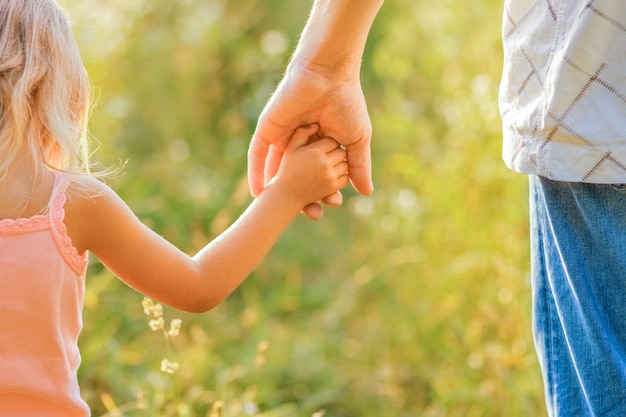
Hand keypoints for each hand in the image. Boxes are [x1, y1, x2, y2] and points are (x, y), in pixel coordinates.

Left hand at [248, 63, 373, 213]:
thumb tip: (366, 192)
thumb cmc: (347, 103)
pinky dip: (256, 173)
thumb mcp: (357, 140)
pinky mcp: (267, 129)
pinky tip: (258, 192)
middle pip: (297, 175)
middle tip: (311, 214)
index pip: (318, 173)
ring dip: (279, 189)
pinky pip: (258, 155)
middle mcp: (298, 143)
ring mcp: (281, 136)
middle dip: (303, 195)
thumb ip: (358, 166)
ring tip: (282, 211)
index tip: (331, 206)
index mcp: (319, 144)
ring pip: (277, 168)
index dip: (324, 191)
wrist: (329, 75)